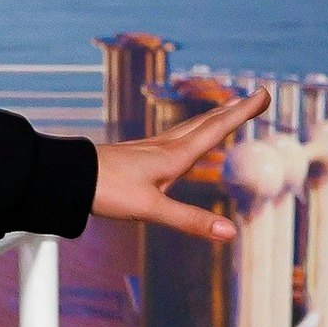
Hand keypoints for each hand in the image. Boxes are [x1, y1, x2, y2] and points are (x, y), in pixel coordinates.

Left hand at [92, 89, 270, 242]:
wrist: (64, 177)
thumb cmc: (103, 190)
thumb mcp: (150, 209)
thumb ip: (189, 220)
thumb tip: (229, 232)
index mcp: (172, 155)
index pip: (215, 129)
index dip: (241, 113)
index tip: (263, 94)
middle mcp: (163, 147)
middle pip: (205, 123)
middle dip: (232, 110)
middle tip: (256, 97)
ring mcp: (148, 150)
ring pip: (188, 129)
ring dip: (212, 119)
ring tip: (226, 111)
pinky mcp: (135, 156)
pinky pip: (172, 139)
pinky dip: (190, 132)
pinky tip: (182, 140)